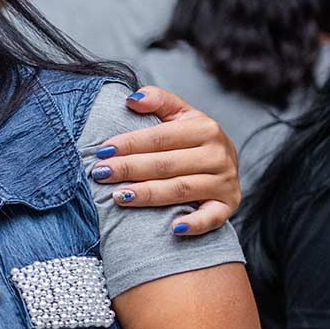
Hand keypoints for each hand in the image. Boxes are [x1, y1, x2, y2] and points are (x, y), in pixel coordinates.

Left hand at [89, 85, 240, 235]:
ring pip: (180, 190)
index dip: (129, 144)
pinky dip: (194, 224)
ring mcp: (224, 182)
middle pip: (166, 164)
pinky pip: (212, 218)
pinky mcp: (228, 205)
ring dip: (148, 195)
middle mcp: (218, 154)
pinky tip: (172, 229)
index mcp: (205, 128)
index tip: (102, 151)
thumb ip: (157, 100)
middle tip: (101, 174)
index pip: (160, 137)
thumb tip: (132, 99)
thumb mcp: (179, 114)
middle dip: (130, 169)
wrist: (224, 162)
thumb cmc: (191, 139)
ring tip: (118, 197)